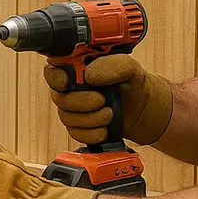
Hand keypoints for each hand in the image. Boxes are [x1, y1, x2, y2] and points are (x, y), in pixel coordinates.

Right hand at [43, 54, 172, 146]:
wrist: (144, 110)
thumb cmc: (133, 84)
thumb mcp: (129, 67)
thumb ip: (112, 65)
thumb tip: (90, 75)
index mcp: (78, 68)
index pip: (53, 70)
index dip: (56, 78)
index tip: (68, 83)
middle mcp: (72, 88)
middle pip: (59, 97)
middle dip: (81, 102)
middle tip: (102, 100)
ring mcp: (74, 108)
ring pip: (67, 117)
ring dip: (90, 119)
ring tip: (109, 113)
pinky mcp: (80, 127)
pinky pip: (75, 133)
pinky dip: (91, 133)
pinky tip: (104, 128)